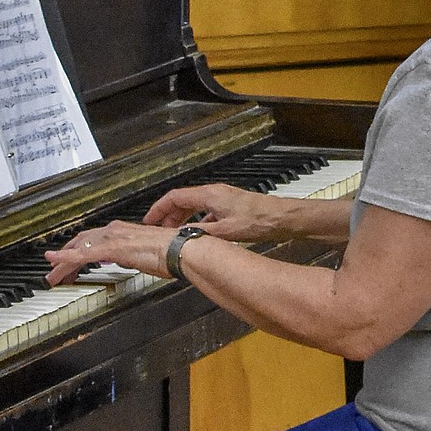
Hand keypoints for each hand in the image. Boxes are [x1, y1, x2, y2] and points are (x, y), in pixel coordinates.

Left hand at [45, 220, 170, 284]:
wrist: (181, 250)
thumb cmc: (173, 252)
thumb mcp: (148, 254)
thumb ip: (135, 255)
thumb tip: (132, 260)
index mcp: (124, 231)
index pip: (94, 239)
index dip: (79, 249)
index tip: (71, 261)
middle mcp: (116, 230)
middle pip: (82, 242)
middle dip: (66, 256)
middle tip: (56, 270)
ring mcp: (112, 238)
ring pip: (78, 249)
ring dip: (63, 262)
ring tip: (53, 276)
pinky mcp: (112, 248)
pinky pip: (82, 255)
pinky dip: (65, 259)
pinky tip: (55, 263)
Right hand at [141, 182, 286, 241]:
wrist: (282, 217)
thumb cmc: (259, 221)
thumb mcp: (225, 231)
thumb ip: (200, 233)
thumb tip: (180, 237)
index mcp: (210, 195)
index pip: (174, 197)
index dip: (158, 208)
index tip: (148, 220)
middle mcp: (214, 193)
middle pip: (183, 201)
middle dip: (168, 215)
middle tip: (159, 231)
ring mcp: (223, 198)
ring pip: (194, 206)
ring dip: (182, 219)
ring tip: (175, 234)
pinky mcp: (230, 206)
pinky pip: (206, 211)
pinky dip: (197, 221)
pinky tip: (198, 234)